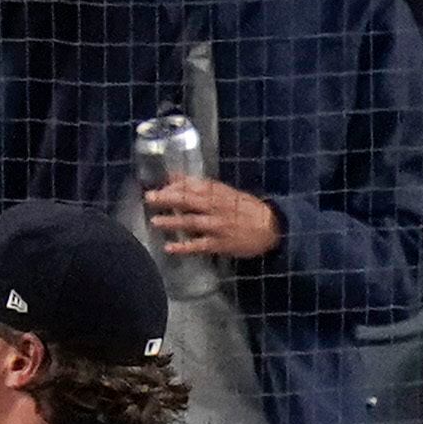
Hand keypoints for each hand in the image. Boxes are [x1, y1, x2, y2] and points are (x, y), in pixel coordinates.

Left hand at [144, 176, 281, 260]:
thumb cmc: (247, 209)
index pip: (194, 186)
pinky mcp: (221, 243)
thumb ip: (200, 185)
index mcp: (219, 193)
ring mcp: (218, 226)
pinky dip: (185, 247)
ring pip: (192, 222)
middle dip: (169, 199)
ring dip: (173, 221)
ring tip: (155, 221)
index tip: (159, 185)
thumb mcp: (226, 192)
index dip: (176, 185)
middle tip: (150, 198)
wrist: (273, 228)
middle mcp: (217, 208)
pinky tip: (170, 248)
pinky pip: (200, 245)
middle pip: (190, 201)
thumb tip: (174, 176)